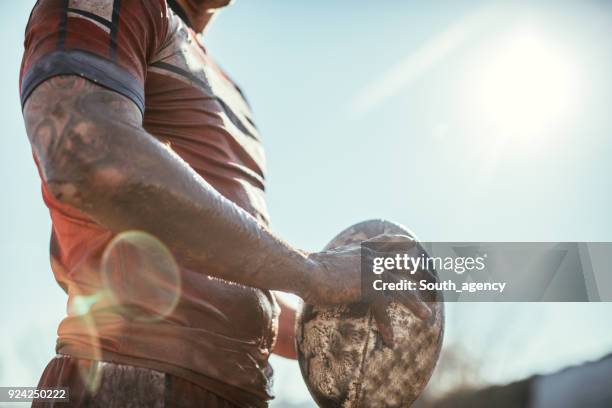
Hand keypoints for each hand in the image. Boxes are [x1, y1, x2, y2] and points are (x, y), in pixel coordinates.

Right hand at [303, 234, 433, 346]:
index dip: (398, 243)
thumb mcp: (325, 260)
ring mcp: (373, 271)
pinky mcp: (370, 287)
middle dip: (417, 275)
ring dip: (415, 304)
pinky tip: (391, 342)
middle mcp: (372, 257)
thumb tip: (326, 267)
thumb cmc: (307, 268)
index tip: (410, 243)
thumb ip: (335, 264)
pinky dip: (387, 328)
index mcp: (361, 249)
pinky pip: (384, 311)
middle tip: (430, 284)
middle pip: (402, 264)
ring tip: (427, 316)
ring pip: (401, 289)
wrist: (306, 270)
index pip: (385, 242)